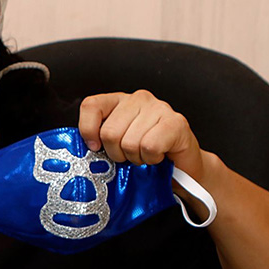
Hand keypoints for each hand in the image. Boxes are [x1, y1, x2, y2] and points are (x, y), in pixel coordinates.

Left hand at [78, 90, 205, 179]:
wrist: (182, 169)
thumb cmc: (145, 156)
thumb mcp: (114, 145)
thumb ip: (98, 140)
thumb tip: (85, 147)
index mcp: (118, 101)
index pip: (91, 106)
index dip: (88, 131)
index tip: (96, 147)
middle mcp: (138, 99)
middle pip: (109, 132)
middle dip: (117, 153)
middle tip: (130, 155)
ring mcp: (159, 107)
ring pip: (129, 142)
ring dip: (136, 157)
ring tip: (146, 155)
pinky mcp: (176, 122)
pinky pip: (149, 146)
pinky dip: (151, 158)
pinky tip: (159, 155)